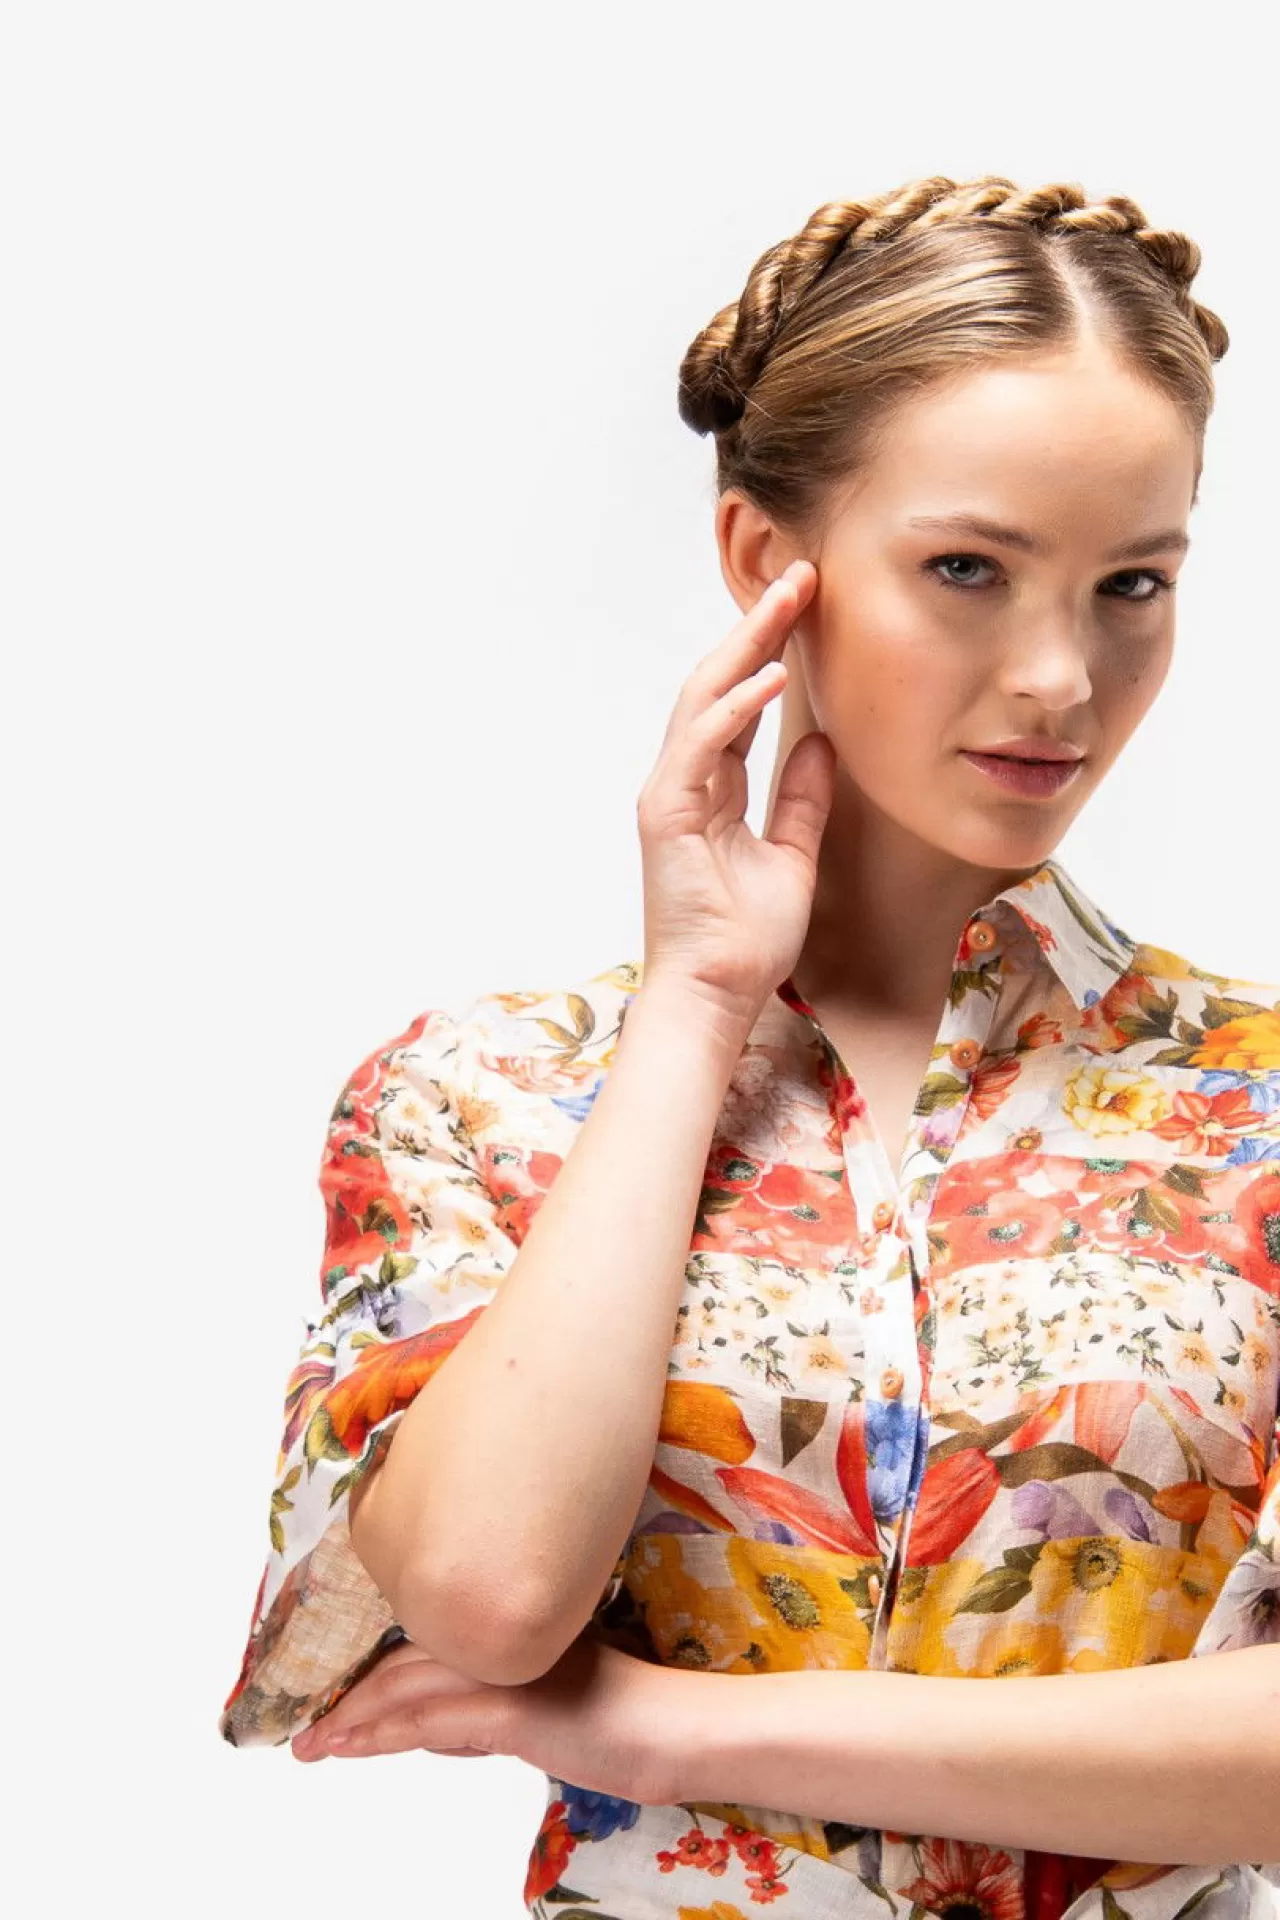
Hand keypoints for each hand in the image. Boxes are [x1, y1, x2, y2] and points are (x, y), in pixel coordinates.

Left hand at [291, 1631, 672, 1804]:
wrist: (674, 1729)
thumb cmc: (621, 1718)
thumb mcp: (543, 1709)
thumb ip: (490, 1711)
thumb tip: (437, 1729)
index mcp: (508, 1634)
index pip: (423, 1646)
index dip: (371, 1670)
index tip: (332, 1696)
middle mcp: (501, 1641)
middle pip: (403, 1663)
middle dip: (346, 1697)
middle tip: (300, 1726)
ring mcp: (506, 1670)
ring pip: (406, 1688)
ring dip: (351, 1719)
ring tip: (311, 1743)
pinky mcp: (513, 1708)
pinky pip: (431, 1721)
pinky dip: (383, 1734)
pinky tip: (352, 1747)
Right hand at [636, 558, 835, 1025]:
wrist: (718, 994)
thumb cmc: (747, 940)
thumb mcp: (792, 855)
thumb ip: (802, 797)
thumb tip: (822, 744)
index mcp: (712, 790)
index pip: (740, 702)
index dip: (771, 651)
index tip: (809, 607)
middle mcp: (686, 781)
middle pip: (719, 684)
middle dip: (759, 628)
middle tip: (800, 575)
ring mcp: (671, 794)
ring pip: (703, 699)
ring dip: (746, 646)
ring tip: (787, 600)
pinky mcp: (667, 813)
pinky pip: (701, 745)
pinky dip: (734, 707)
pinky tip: (769, 675)